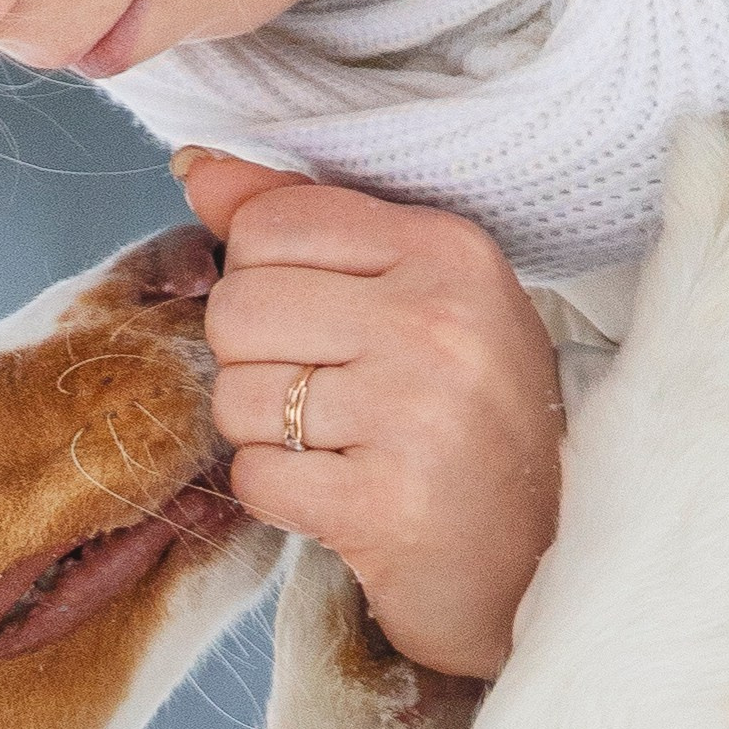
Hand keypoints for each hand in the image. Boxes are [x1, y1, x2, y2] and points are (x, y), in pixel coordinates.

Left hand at [179, 154, 563, 680]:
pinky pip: (255, 477)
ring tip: (338, 447)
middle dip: (254, 360)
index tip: (323, 323)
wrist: (532, 559)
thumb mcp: (411, 294)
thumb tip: (196, 168)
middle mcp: (439, 321)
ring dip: (264, 435)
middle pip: (237, 306)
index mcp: (448, 249)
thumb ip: (301, 219)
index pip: (269, 222)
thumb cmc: (465, 416)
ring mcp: (417, 413)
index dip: (264, 279)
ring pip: (235, 396)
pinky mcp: (388, 503)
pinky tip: (340, 494)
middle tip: (324, 396)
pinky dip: (278, 495)